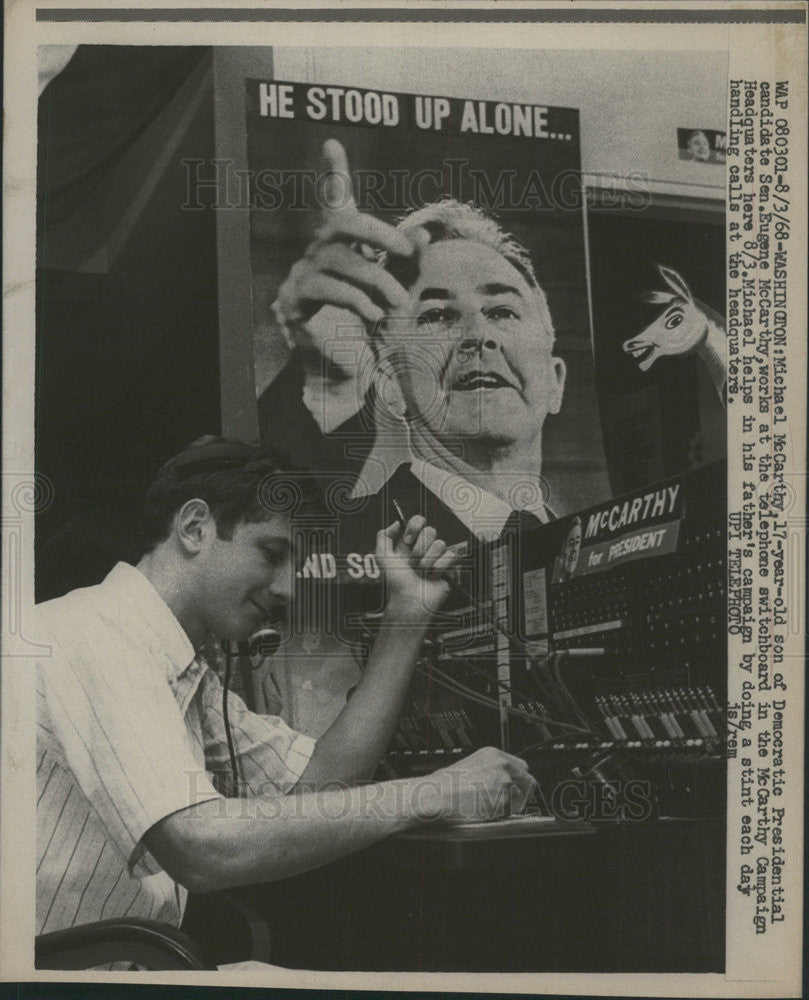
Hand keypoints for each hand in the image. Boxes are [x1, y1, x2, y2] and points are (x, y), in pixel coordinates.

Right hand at [274, 139, 422, 370]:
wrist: (338, 363)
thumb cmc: (365, 318)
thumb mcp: (391, 285)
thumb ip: (405, 262)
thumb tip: (425, 237)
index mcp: (341, 241)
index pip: (336, 200)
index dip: (334, 173)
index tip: (332, 143)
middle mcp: (319, 249)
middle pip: (344, 223)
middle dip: (380, 232)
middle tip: (408, 252)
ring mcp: (304, 272)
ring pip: (343, 261)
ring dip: (378, 280)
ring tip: (400, 302)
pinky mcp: (298, 299)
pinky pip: (328, 289)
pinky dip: (357, 301)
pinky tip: (375, 316)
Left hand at [375, 515, 458, 617]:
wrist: (409, 601)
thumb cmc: (396, 583)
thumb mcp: (382, 558)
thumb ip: (384, 536)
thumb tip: (397, 523)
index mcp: (409, 543)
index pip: (418, 521)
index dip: (415, 527)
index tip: (408, 540)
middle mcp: (424, 548)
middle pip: (431, 530)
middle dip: (420, 548)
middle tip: (413, 562)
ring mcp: (437, 556)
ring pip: (441, 543)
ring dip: (428, 560)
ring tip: (422, 572)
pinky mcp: (448, 566)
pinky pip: (451, 555)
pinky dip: (440, 567)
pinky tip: (432, 575)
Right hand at [417, 747, 537, 822]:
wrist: (435, 796)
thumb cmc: (445, 784)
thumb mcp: (470, 766)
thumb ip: (490, 771)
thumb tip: (502, 781)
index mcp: (493, 755)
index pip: (522, 767)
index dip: (519, 781)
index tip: (516, 789)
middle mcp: (502, 765)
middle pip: (528, 781)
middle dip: (522, 793)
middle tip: (510, 803)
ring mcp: (504, 782)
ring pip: (522, 799)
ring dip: (511, 806)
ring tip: (489, 807)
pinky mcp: (503, 800)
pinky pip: (512, 812)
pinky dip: (503, 816)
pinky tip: (486, 812)